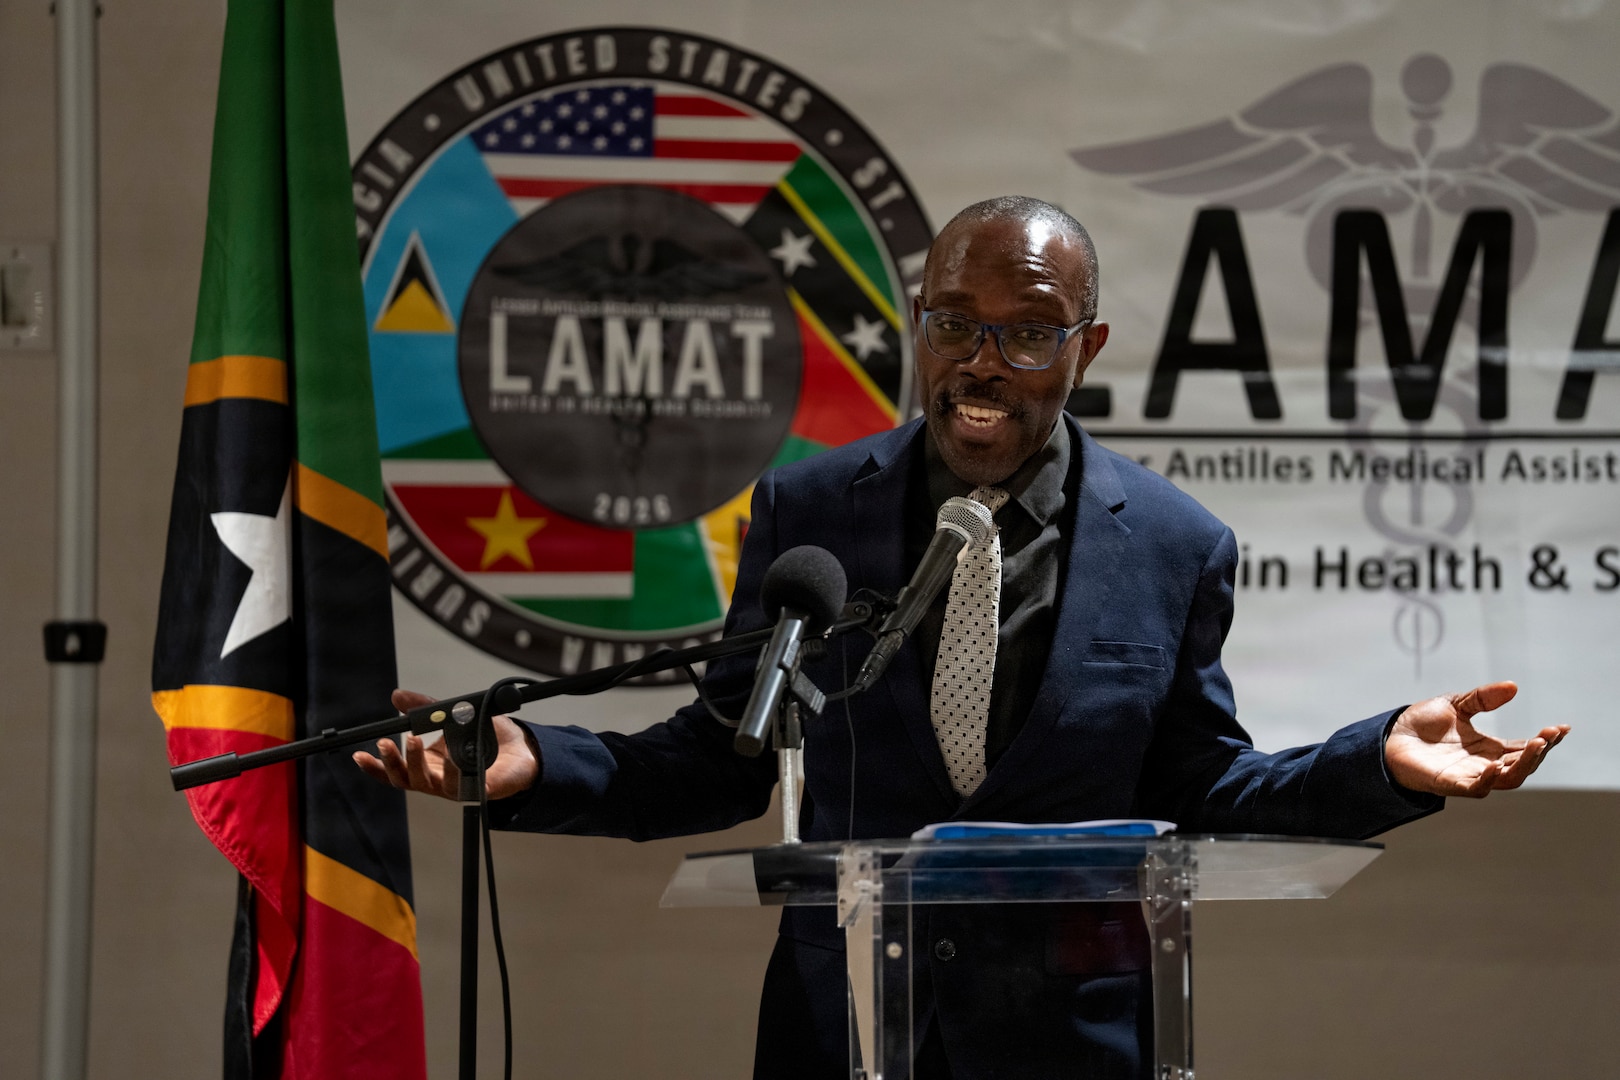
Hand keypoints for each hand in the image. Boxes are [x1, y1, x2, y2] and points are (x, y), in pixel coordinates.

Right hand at [352, 689, 540, 800]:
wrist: (524, 749)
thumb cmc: (487, 737)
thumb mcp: (454, 714)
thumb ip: (426, 706)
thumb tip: (397, 695)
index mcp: (428, 765)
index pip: (394, 771)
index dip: (374, 767)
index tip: (358, 754)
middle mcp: (436, 780)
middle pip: (404, 780)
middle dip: (390, 763)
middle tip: (386, 744)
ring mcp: (454, 788)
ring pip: (426, 783)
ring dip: (416, 762)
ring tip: (413, 741)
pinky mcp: (475, 791)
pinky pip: (459, 785)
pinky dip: (452, 770)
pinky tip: (450, 756)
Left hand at [1384, 681, 1566, 797]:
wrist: (1388, 737)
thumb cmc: (1421, 725)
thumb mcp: (1457, 704)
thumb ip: (1483, 698)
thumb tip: (1512, 687)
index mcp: (1489, 748)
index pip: (1524, 748)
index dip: (1545, 741)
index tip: (1561, 728)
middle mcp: (1484, 764)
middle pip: (1522, 766)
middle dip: (1539, 752)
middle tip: (1549, 735)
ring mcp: (1468, 776)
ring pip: (1507, 779)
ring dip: (1523, 765)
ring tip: (1535, 745)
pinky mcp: (1448, 784)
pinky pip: (1475, 789)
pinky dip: (1487, 780)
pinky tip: (1495, 766)